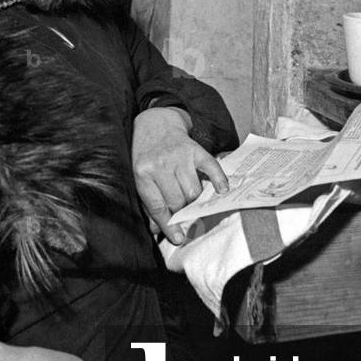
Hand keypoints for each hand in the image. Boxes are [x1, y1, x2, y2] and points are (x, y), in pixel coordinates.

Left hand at [132, 107, 228, 244]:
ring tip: (195, 204)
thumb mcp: (140, 176)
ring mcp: (179, 156)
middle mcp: (161, 164)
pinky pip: (211, 168)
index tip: (177, 238)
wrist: (155, 123)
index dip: (168, 224)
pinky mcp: (195, 149)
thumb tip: (158, 230)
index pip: (157, 205)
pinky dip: (219, 181)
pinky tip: (221, 191)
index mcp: (143, 173)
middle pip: (178, 200)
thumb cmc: (146, 155)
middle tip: (186, 218)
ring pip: (194, 190)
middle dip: (183, 213)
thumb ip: (149, 203)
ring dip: (196, 201)